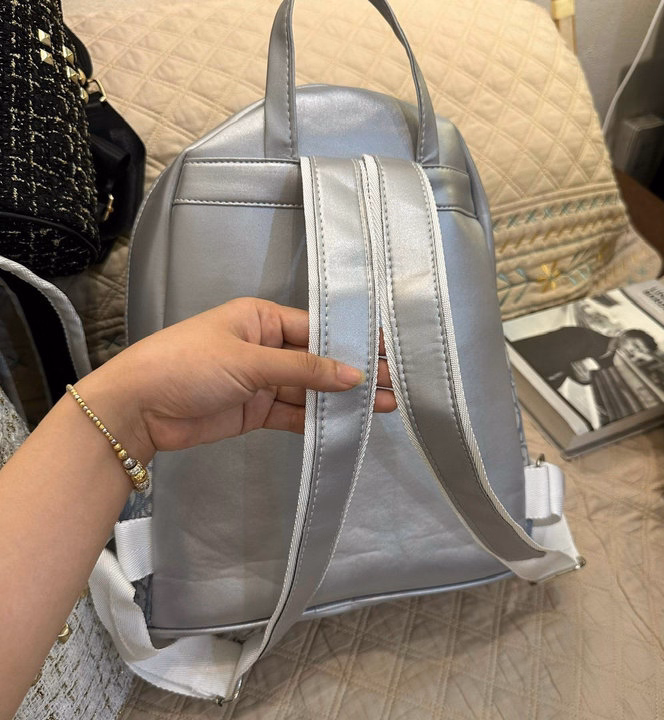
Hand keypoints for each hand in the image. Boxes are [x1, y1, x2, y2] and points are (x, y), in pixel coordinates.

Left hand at [77, 298, 395, 461]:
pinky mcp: (255, 411)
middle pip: (318, 361)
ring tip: (383, 406)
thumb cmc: (190, 365)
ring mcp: (261, 381)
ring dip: (341, 400)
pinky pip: (293, 414)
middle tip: (394, 385)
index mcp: (262, 319)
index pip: (316, 329)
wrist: (139, 409)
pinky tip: (346, 424)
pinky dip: (317, 420)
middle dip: (353, 373)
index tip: (386, 354)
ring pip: (309, 390)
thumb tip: (354, 375)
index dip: (351, 343)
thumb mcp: (249, 361)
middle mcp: (266, 347)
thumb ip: (303, 369)